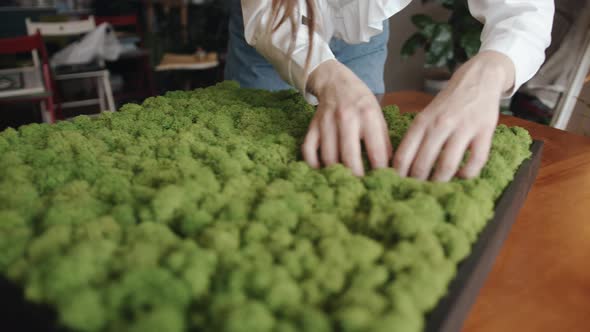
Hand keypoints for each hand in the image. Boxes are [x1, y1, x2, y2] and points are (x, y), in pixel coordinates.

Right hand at [303, 60, 391, 175]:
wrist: (335, 81)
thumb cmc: (361, 102)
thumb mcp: (378, 116)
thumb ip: (383, 141)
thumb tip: (390, 169)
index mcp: (368, 116)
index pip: (376, 151)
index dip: (380, 171)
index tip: (382, 182)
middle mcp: (346, 118)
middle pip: (349, 157)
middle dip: (356, 177)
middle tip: (361, 188)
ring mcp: (326, 122)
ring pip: (328, 157)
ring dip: (336, 172)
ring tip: (344, 181)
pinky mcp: (312, 127)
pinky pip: (308, 150)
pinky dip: (313, 164)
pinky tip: (322, 170)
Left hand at [393, 51, 515, 181]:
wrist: (478, 80)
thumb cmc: (447, 104)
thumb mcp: (426, 115)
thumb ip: (416, 137)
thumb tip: (401, 168)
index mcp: (422, 122)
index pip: (404, 154)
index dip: (399, 174)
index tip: (397, 186)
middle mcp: (440, 124)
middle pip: (423, 163)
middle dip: (418, 182)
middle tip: (416, 193)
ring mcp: (463, 128)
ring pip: (447, 164)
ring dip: (440, 181)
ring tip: (436, 190)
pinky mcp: (484, 131)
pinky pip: (475, 161)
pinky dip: (467, 174)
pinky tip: (461, 177)